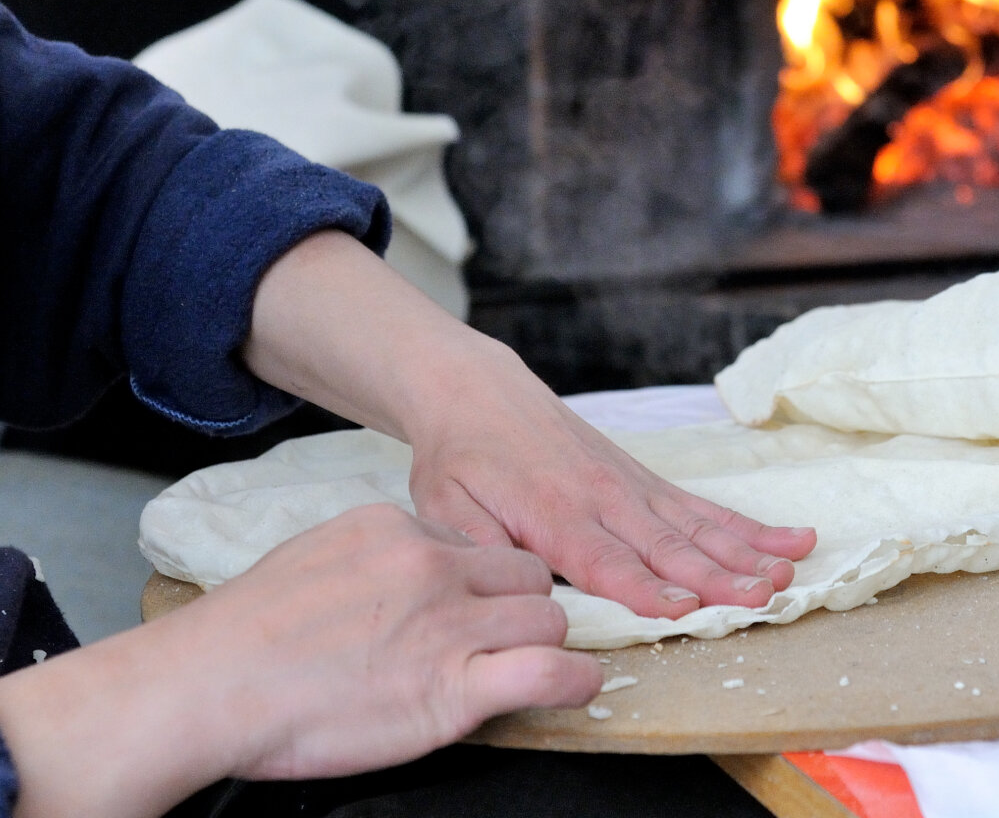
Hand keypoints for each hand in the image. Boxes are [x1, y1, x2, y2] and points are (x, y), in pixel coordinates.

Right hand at [0, 504, 599, 816]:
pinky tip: (571, 687)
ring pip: (547, 617)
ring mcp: (448, 625)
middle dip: (520, 605)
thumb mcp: (315, 559)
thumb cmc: (242, 640)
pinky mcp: (454, 688)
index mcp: (395, 529)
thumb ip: (373, 561)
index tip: (470, 608)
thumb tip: (401, 577)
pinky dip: (573, 680)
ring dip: (543, 643)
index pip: (475, 543)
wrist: (205, 688)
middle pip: (525, 573)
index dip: (482, 581)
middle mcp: (431, 567)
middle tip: (499, 640)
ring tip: (524, 667)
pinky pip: (550, 671)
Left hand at [243, 231, 818, 620]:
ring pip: (698, 526)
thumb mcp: (445, 507)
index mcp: (552, 513)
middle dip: (718, 574)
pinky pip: (704, 507)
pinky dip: (749, 526)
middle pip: (669, 544)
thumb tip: (516, 590)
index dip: (645, 587)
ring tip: (789, 572)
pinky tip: (791, 539)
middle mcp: (604, 499)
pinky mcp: (647, 481)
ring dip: (746, 552)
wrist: (479, 393)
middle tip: (763, 596)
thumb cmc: (461, 459)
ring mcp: (633, 487)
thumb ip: (479, 549)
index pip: (605, 560)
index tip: (684, 608)